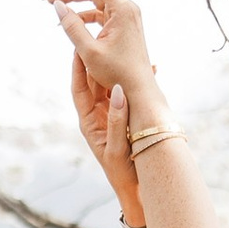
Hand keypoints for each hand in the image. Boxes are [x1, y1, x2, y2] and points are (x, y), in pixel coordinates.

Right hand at [47, 0, 156, 107]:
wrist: (139, 90)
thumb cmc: (117, 73)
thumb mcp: (89, 51)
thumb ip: (72, 26)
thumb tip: (57, 5)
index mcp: (122, 9)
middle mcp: (125, 7)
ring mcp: (124, 15)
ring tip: (48, 1)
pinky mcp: (121, 25)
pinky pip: (98, 11)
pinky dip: (82, 13)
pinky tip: (66, 19)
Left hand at [71, 52, 147, 226]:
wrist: (135, 189)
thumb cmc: (122, 173)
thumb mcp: (117, 147)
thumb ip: (118, 120)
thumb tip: (118, 91)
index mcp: (88, 121)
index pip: (79, 88)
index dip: (78, 67)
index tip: (79, 47)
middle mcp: (98, 115)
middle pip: (95, 82)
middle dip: (99, 61)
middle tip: (103, 38)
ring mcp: (113, 115)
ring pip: (113, 85)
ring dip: (119, 68)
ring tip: (126, 47)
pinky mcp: (127, 118)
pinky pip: (130, 95)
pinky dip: (137, 81)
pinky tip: (150, 67)